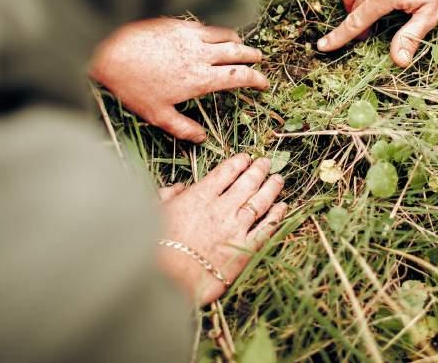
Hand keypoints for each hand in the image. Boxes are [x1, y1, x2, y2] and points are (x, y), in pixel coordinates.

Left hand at [90, 19, 268, 141]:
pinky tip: (213, 33)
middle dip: (252, 56)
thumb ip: (182, 127)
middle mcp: (201, 55)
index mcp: (200, 79)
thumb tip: (201, 138)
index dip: (256, 79)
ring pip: (224, 35)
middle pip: (237, 52)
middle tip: (259, 60)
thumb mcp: (156, 114)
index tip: (264, 83)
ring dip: (237, 41)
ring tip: (241, 45)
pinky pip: (206, 25)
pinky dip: (217, 30)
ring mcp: (190, 36)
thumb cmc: (132, 84)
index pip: (238, 77)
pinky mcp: (178, 23)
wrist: (111, 50)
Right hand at [158, 154, 287, 305]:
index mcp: (199, 196)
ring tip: (278, 179)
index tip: (246, 158)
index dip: (238, 162)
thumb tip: (178, 187)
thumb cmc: (156, 247)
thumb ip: (167, 196)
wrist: (167, 280)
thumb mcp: (155, 214)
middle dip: (258, 170)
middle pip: (247, 182)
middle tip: (266, 162)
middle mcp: (222, 208)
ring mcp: (236, 228)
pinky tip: (283, 207)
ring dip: (271, 188)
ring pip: (260, 201)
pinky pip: (267, 229)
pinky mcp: (245, 250)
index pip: (225, 172)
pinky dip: (277, 216)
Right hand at [317, 0, 437, 66]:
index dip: (338, 37)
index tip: (322, 46)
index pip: (355, 22)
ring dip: (352, 2)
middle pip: (354, 6)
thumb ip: (411, 37)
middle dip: (356, 22)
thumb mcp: (431, 13)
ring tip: (363, 10)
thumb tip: (399, 61)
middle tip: (369, 32)